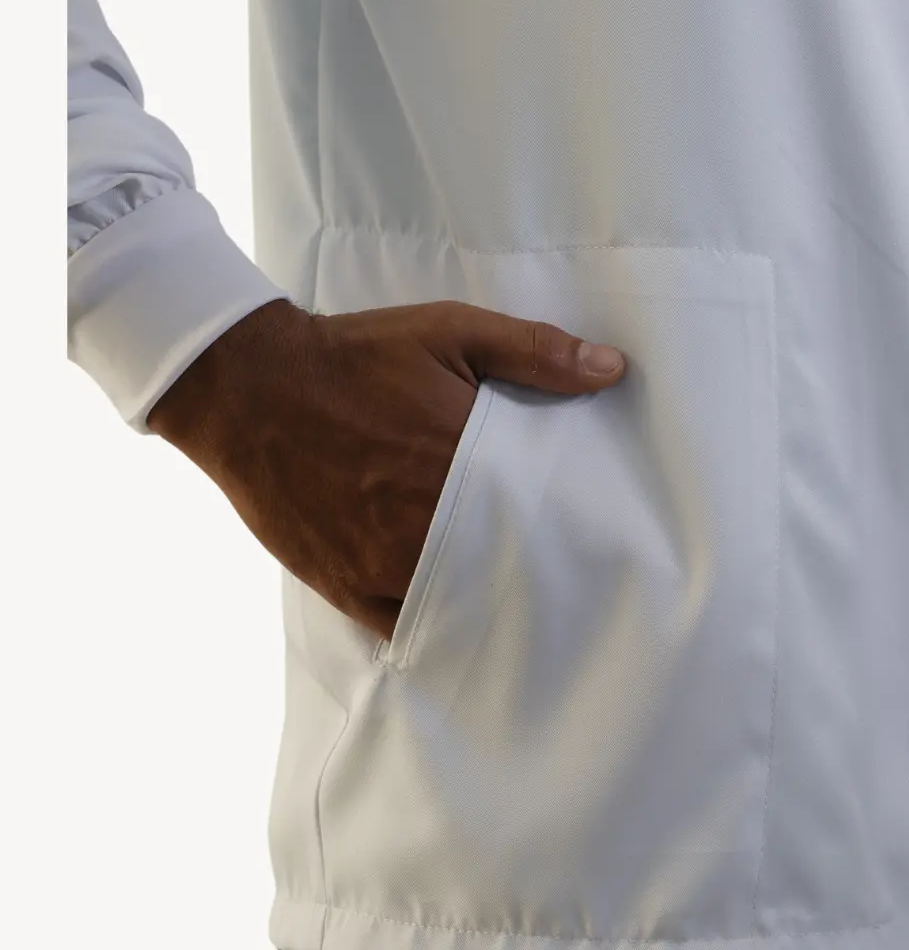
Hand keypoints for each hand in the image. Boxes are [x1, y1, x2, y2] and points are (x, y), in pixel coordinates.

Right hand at [147, 298, 625, 639]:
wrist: (250, 387)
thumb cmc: (356, 356)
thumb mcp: (449, 331)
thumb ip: (533, 351)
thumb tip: (611, 370)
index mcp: (460, 460)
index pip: (542, 511)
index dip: (575, 526)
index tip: (603, 533)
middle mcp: (426, 521)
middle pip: (507, 564)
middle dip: (540, 568)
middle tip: (577, 574)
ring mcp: (382, 561)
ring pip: (462, 602)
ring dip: (495, 600)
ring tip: (533, 603)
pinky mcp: (344, 584)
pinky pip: (404, 623)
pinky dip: (438, 623)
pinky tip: (466, 622)